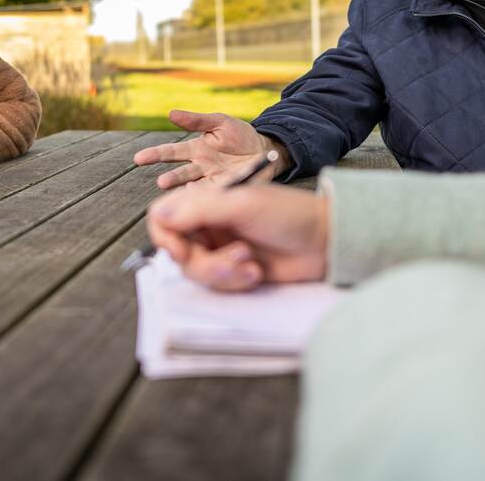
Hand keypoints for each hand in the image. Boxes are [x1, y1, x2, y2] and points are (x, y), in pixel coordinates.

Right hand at [133, 109, 289, 188]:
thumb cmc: (240, 135)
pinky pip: (217, 193)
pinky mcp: (229, 189)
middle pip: (181, 173)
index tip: (138, 158)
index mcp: (196, 149)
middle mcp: (201, 167)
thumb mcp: (220, 122)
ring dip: (188, 191)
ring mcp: (214, 180)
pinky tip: (202, 197)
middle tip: (161, 183)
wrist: (266, 150)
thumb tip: (170, 114)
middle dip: (171, 178)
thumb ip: (196, 120)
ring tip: (184, 197)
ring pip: (196, 187)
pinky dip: (208, 196)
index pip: (171, 153)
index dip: (154, 155)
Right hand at [147, 183, 328, 290]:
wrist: (325, 242)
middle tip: (236, 258)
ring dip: (222, 272)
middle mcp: (209, 224)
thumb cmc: (289, 214)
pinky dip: (235, 281)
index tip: (180, 251)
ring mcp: (221, 248)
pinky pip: (217, 284)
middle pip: (178, 250)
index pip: (164, 216)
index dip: (165, 236)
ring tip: (251, 266)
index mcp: (207, 200)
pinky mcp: (235, 270)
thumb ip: (199, 210)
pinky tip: (257, 273)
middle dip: (204, 261)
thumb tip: (159, 216)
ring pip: (197, 271)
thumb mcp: (242, 206)